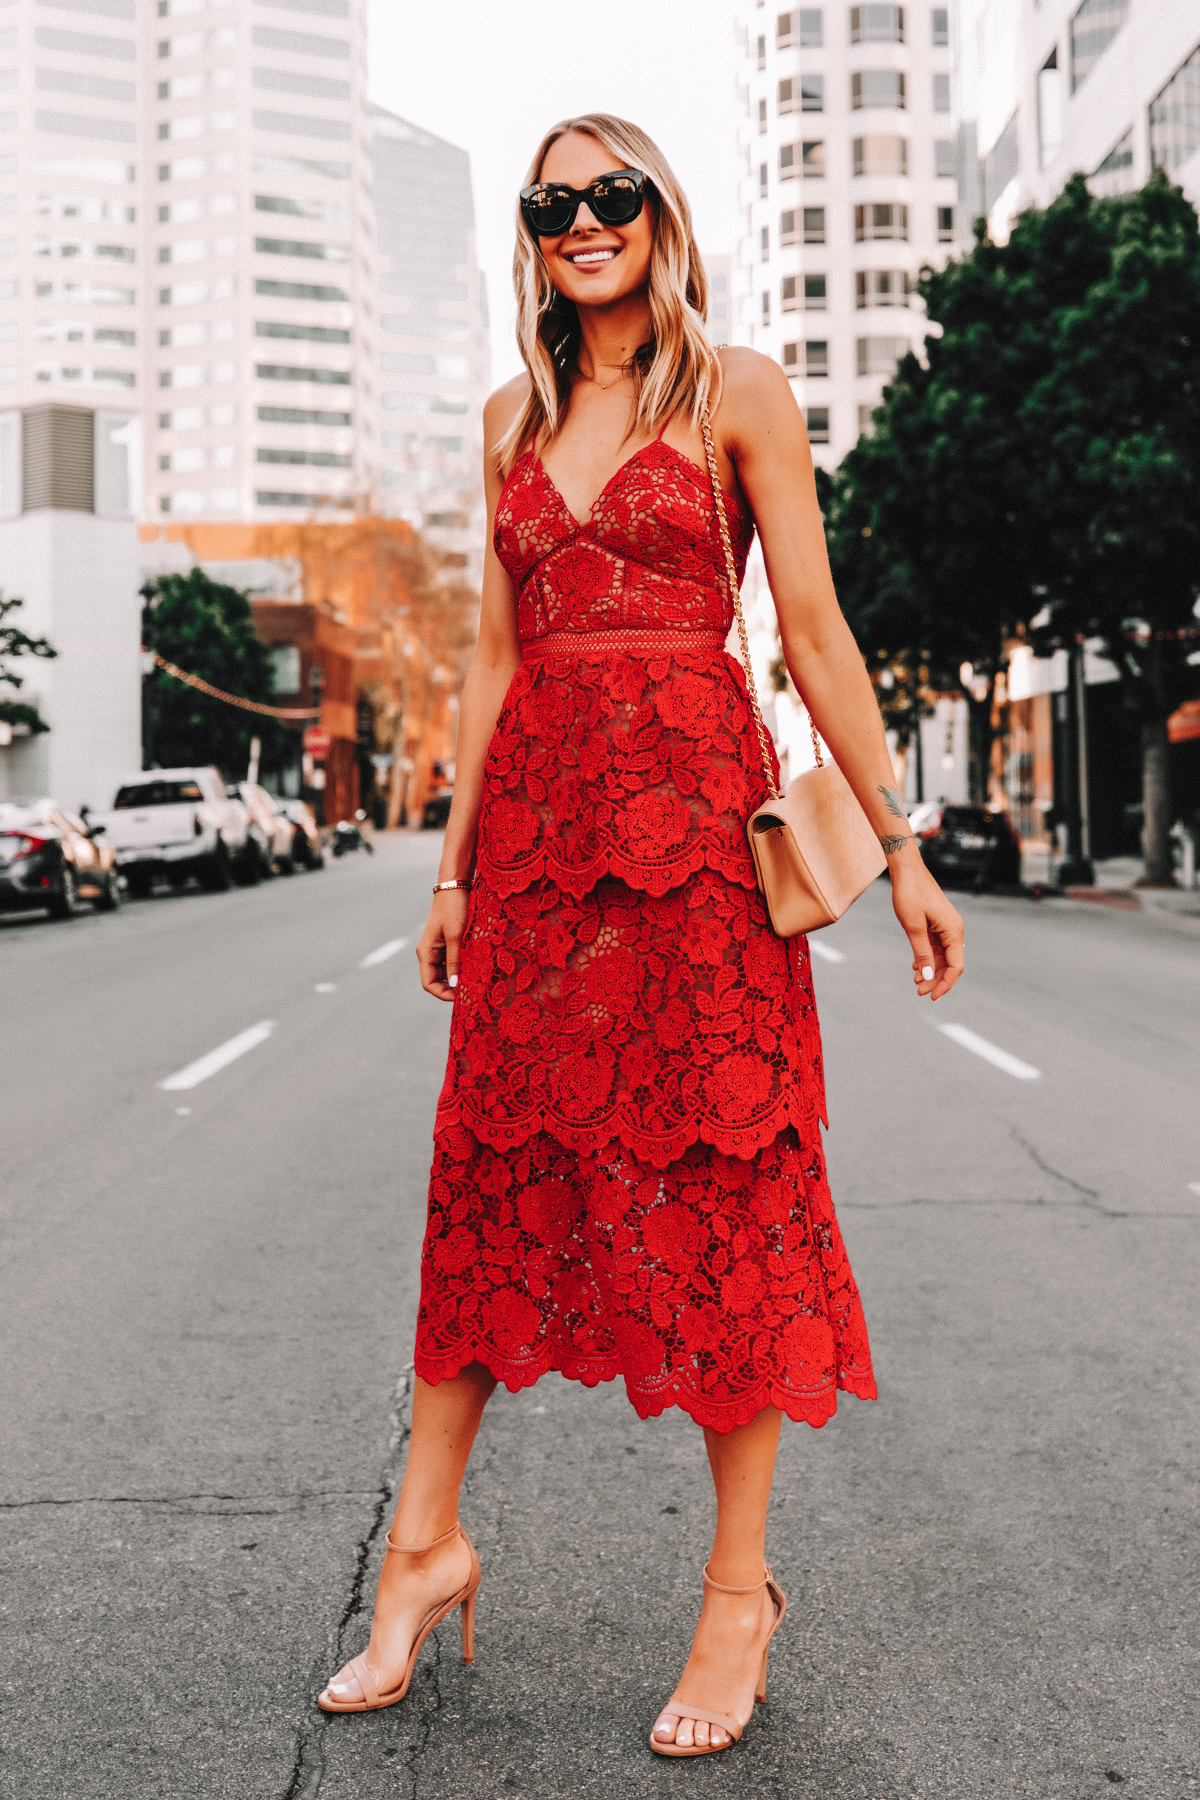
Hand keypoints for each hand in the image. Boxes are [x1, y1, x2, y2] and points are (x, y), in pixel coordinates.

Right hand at [416, 890, 469, 1000]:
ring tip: (475, 981)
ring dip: (458, 978)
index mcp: (425, 952)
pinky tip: (474, 968)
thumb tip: (455, 985)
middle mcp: (429, 953)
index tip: (461, 997)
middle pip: (437, 980)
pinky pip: (452, 962)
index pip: (429, 984)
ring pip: (446, 972)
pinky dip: (462, 968)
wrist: (455, 887)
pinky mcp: (447, 943)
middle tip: (471, 992)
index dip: (443, 994)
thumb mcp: (455, 936)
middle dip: (452, 989)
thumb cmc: (454, 908)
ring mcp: (438, 949)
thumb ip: (454, 961)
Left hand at [889, 855, 963, 1000]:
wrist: (906, 870)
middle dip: (936, 980)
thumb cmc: (910, 894)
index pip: (956, 966)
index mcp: (954, 931)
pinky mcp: (936, 925)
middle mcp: (953, 930)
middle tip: (919, 992)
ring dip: (930, 971)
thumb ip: (922, 953)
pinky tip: (915, 968)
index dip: (946, 983)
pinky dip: (926, 959)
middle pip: (950, 964)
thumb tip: (928, 976)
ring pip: (941, 957)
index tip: (932, 996)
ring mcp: (945, 928)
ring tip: (915, 983)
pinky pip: (935, 948)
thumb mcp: (913, 927)